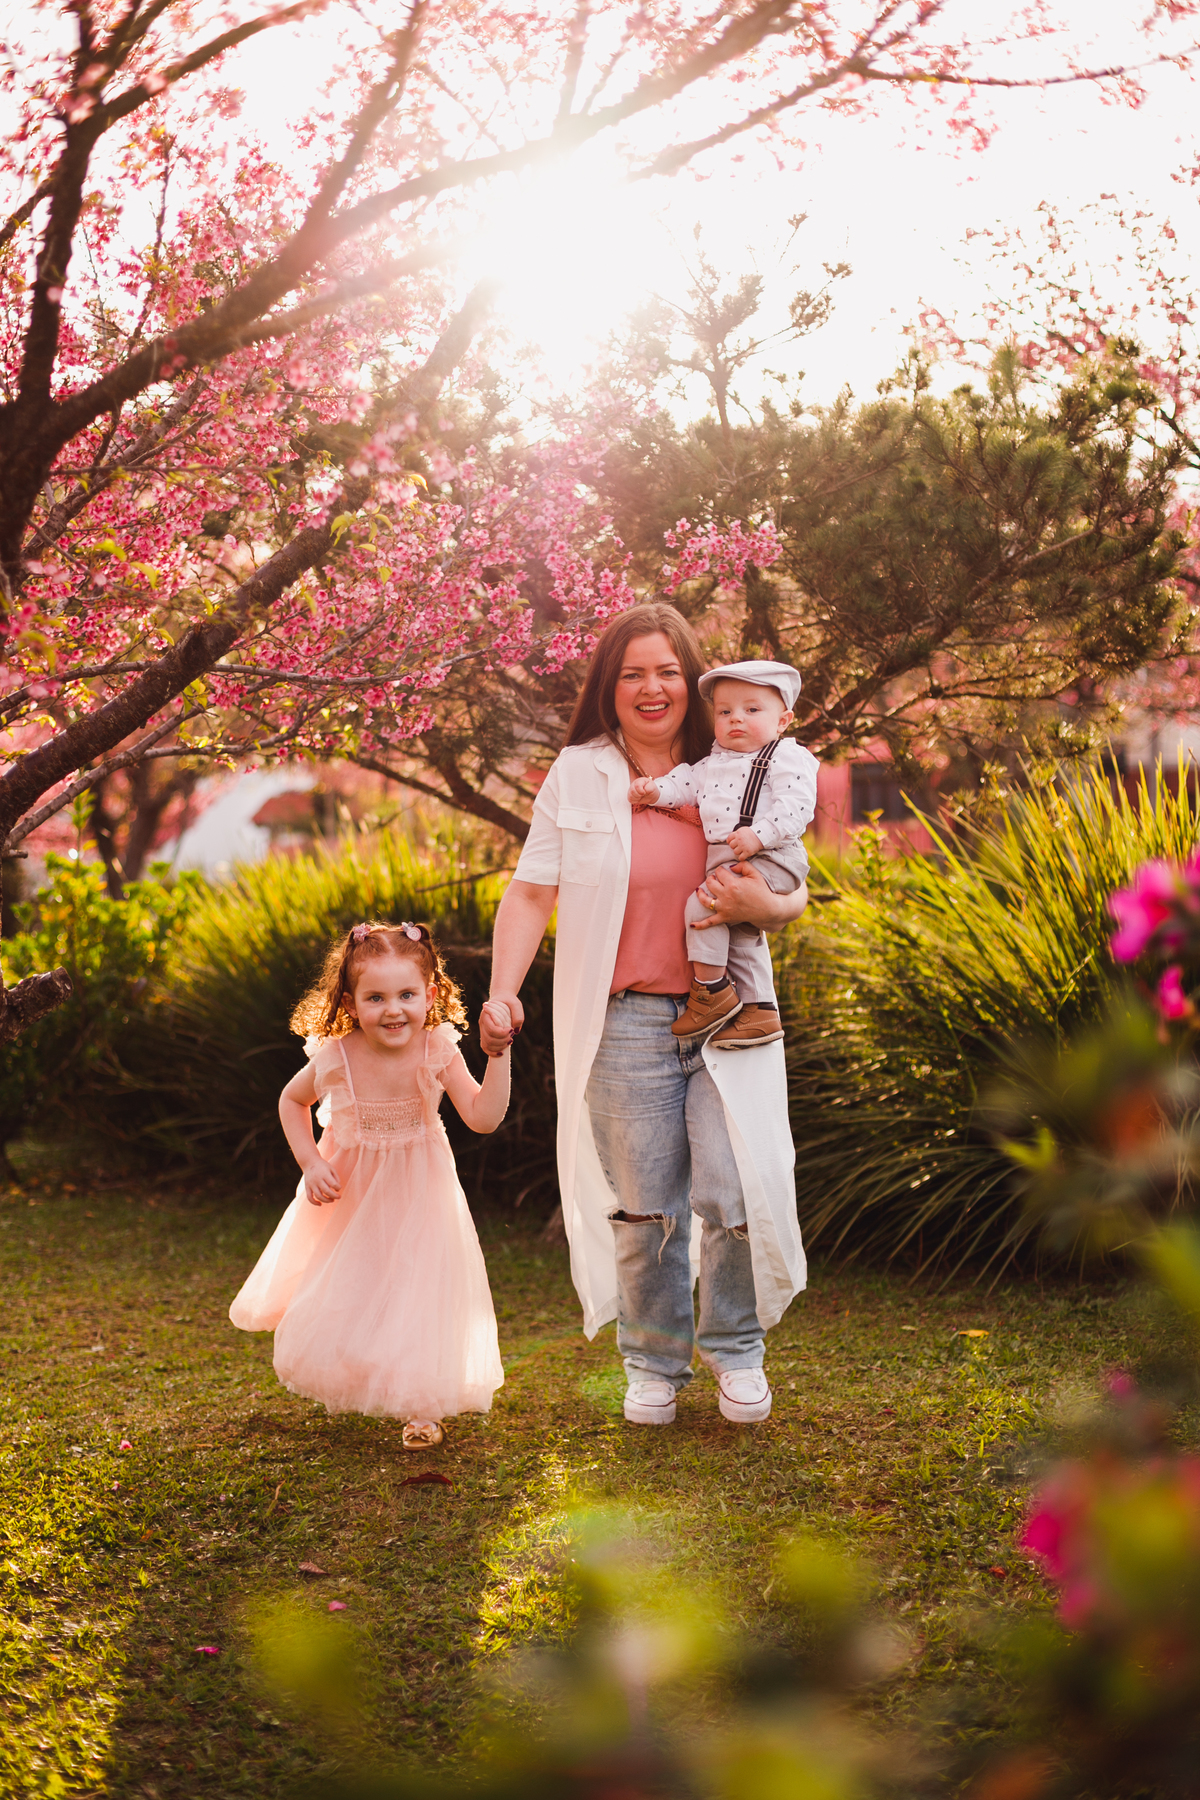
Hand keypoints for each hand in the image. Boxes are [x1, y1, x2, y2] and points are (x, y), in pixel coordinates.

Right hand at [303, 1158, 340, 1205]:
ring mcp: (311, 1184)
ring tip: (332, 1200)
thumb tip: (337, 1189)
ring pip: (318, 1196)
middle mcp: (317, 1179)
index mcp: (324, 1174)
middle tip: (339, 1197)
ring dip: (326, 1200)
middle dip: (334, 1196)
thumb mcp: (331, 1168)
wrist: (309, 1162)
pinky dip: (314, 1203)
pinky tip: (320, 1204)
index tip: (339, 1188)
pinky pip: (309, 1197)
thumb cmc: (322, 1166)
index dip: (338, 1188)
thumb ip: (336, 1178)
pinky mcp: (307, 1187)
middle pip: (326, 1191)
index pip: (333, 1184)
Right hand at [481, 992, 522, 1056]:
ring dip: (500, 1047)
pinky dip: (492, 1052)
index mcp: (487, 1014)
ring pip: (487, 1045)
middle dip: (503, 1040)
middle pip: (489, 1039)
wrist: (502, 1000)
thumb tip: (516, 1031)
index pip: (491, 1029)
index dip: (501, 1033)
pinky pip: (485, 1047)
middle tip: (512, 1035)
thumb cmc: (509, 1002)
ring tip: (510, 1041)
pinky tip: (501, 1053)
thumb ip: (518, 1016)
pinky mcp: (485, 1035)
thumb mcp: (516, 1004)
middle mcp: (482, 1023)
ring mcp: (483, 1030)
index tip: (512, 1030)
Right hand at [628, 775, 660, 805]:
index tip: (645, 792)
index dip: (641, 791)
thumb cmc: (651, 789)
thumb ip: (649, 788)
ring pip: (631, 796)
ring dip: (637, 798)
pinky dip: (635, 801)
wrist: (651, 795)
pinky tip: (638, 798)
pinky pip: (630, 799)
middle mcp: (634, 784)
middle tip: (643, 794)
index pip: (637, 786)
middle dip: (639, 795)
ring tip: (641, 796)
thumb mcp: (653, 787)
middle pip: (632, 791)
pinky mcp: (629, 795)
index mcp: (640, 780)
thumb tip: (644, 790)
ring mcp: (631, 789)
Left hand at [692, 864, 808, 931]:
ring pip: (705, 900)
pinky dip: (700, 925)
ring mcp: (724, 908)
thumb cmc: (762, 890)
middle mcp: (726, 896)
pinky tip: (691, 925)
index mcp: (733, 884)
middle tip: (716, 878)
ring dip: (701, 894)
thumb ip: (742, 865)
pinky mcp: (725, 917)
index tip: (725, 871)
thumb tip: (730, 867)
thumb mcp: (755, 874)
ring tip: (700, 890)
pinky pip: (710, 922)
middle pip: (710, 883)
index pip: (719, 872)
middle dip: (711, 878)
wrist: (767, 909)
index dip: (721, 870)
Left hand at [726, 826, 763, 859]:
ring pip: (735, 852)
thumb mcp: (743, 830)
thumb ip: (737, 833)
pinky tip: (744, 855)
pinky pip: (740, 858)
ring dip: (738, 852)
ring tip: (743, 850)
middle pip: (731, 846)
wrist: (762, 835)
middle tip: (740, 847)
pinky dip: (742, 858)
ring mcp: (743, 846)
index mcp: (738, 833)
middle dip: (735, 847)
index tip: (734, 843)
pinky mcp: (747, 852)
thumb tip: (732, 838)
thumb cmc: (753, 832)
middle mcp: (739, 839)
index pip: (729, 839)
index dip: (730, 842)